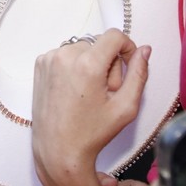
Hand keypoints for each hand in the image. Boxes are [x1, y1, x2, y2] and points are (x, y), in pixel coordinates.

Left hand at [31, 29, 149, 185]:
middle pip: (99, 44)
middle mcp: (65, 55)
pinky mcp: (40, 64)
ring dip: (91, 64)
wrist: (58, 149)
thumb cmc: (92, 133)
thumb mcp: (125, 106)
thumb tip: (144, 50)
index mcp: (87, 64)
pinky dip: (74, 66)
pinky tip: (74, 90)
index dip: (127, 47)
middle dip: (108, 63)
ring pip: (83, 48)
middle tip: (105, 92)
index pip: (114, 35)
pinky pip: (66, 54)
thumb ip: (139, 74)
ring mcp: (49, 59)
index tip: (128, 65)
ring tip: (88, 93)